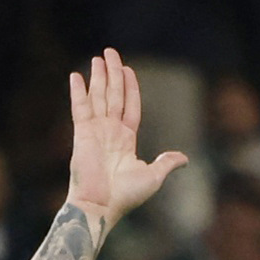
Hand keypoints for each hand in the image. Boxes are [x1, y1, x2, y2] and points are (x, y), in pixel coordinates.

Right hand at [64, 48, 186, 226]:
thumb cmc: (126, 196)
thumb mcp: (152, 177)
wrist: (101, 206)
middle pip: (113, 95)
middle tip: (109, 53)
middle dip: (112, 74)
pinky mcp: (82, 134)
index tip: (128, 69)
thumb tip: (184, 158)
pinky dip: (78, 92)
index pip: (129, 105)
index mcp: (126, 139)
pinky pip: (80, 108)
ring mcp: (95, 132)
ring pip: (98, 97)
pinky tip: (76, 76)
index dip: (130, 87)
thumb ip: (166, 163)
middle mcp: (110, 132)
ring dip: (98, 77)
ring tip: (98, 58)